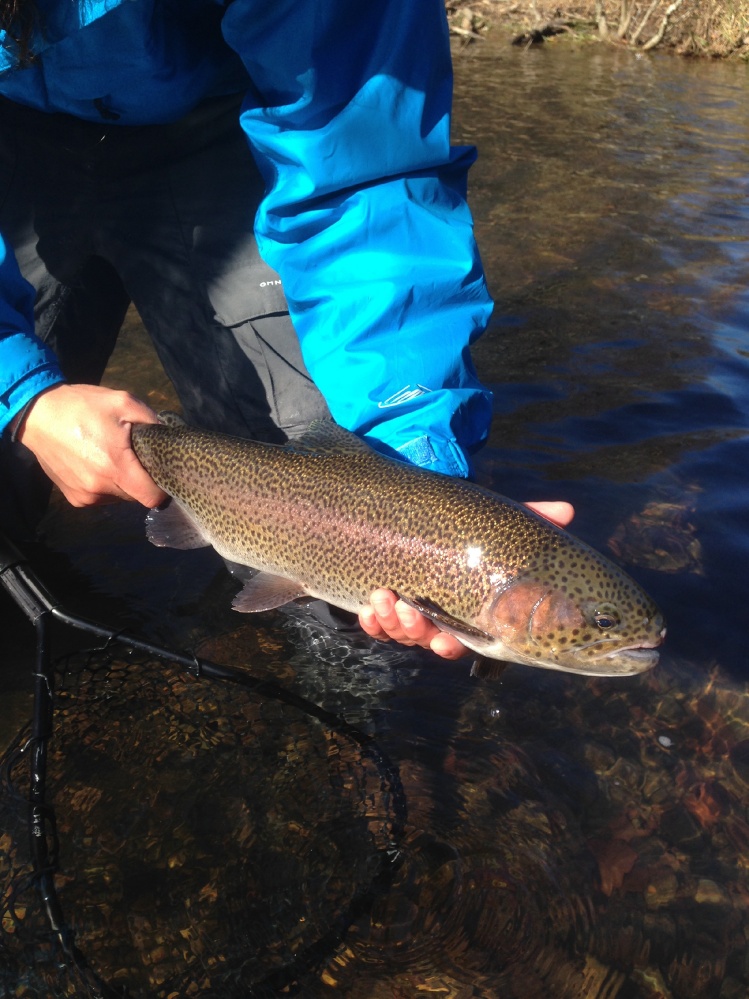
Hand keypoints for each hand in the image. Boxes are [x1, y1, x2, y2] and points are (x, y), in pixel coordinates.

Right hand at [16, 383, 166, 507]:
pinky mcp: (74, 498)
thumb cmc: (82, 406)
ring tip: (111, 456)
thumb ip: (153, 422)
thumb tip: (170, 438)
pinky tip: (96, 464)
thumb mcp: (124, 402)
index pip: (152, 497)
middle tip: (133, 456)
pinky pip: (101, 497)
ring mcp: (85, 496)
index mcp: (115, 467)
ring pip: (119, 497)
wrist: (37, 414)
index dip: (161, 487)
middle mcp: (100, 488)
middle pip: (136, 496)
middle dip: (141, 479)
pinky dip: (105, 485)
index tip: (161, 471)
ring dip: (122, 482)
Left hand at [358, 500, 574, 658]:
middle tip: (409, 611)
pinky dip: (371, 620)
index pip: (459, 640)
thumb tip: (567, 511)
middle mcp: (435, 617)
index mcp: (463, 610)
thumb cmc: (467, 528)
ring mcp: (406, 612)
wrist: (422, 513)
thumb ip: (529, 520)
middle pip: (424, 640)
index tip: (444, 639)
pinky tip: (368, 609)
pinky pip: (374, 624)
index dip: (450, 645)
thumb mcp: (495, 525)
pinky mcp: (380, 604)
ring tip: (384, 596)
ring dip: (391, 622)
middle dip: (414, 631)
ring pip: (397, 632)